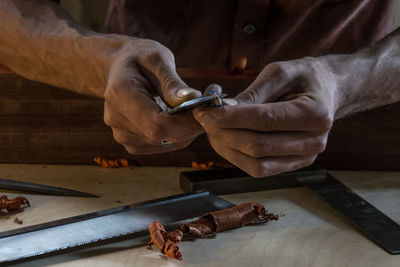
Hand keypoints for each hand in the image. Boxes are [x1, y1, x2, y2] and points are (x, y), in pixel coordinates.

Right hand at [104, 38, 202, 153]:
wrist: (117, 67)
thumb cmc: (139, 58)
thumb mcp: (157, 58)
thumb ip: (172, 82)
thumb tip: (192, 98)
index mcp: (121, 95)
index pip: (158, 125)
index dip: (186, 123)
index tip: (205, 108)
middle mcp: (117, 120)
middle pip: (164, 136)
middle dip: (190, 125)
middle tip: (201, 105)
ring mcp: (122, 135)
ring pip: (168, 143)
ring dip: (185, 129)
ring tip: (187, 107)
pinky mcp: (131, 143)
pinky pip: (163, 145)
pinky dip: (177, 134)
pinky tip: (176, 116)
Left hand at [193, 58, 335, 176]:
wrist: (327, 91)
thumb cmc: (302, 77)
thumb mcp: (279, 72)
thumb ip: (252, 94)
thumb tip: (222, 110)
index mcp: (316, 114)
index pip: (264, 121)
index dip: (230, 118)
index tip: (204, 110)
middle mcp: (314, 141)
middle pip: (257, 146)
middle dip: (223, 133)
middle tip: (204, 118)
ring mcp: (305, 157)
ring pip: (256, 164)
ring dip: (226, 148)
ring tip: (212, 128)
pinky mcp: (293, 164)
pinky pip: (259, 168)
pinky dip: (236, 156)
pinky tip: (225, 138)